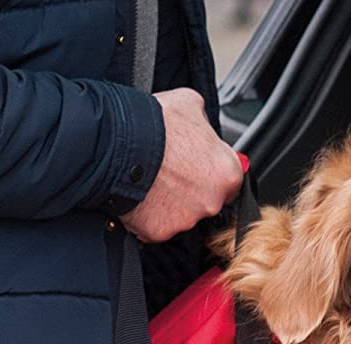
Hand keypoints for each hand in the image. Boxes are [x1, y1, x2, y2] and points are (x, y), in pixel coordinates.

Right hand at [122, 89, 243, 242]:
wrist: (120, 145)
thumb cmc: (156, 124)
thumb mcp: (190, 104)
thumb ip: (204, 123)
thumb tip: (203, 127)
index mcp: (227, 172)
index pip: (229, 181)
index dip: (211, 172)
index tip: (199, 167)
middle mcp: (211, 202)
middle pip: (206, 201)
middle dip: (191, 189)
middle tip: (171, 170)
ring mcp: (186, 220)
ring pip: (182, 216)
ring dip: (170, 202)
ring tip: (153, 179)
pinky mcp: (161, 232)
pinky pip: (157, 226)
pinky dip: (150, 214)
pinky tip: (141, 193)